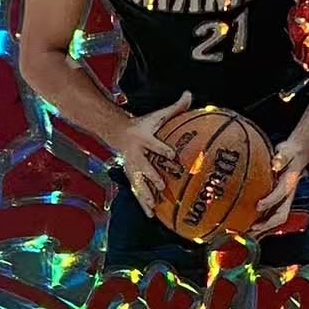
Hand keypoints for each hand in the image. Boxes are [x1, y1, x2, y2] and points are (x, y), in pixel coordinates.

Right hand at [117, 91, 191, 216]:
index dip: (161, 148)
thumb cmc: (144, 124)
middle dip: (152, 176)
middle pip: (143, 166)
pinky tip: (151, 215)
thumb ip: (175, 107)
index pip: (154, 143)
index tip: (172, 155)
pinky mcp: (131, 176)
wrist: (119, 132)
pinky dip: (143, 203)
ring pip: (138, 182)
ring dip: (145, 195)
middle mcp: (137, 154)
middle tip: (162, 184)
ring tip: (153, 206)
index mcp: (144, 138)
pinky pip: (137, 191)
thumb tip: (189, 94)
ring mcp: (132, 167)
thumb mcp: (157, 115)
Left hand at [249, 136, 308, 235]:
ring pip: (275, 220)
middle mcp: (287, 196)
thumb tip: (275, 163)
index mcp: (290, 183)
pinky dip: (260, 224)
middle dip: (267, 224)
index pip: (281, 194)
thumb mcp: (286, 152)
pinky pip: (270, 217)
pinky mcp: (277, 203)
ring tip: (247, 235)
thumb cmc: (290, 154)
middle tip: (252, 229)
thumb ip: (281, 157)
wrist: (297, 156)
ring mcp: (282, 201)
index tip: (259, 205)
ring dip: (262, 229)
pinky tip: (247, 228)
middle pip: (281, 215)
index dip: (271, 200)